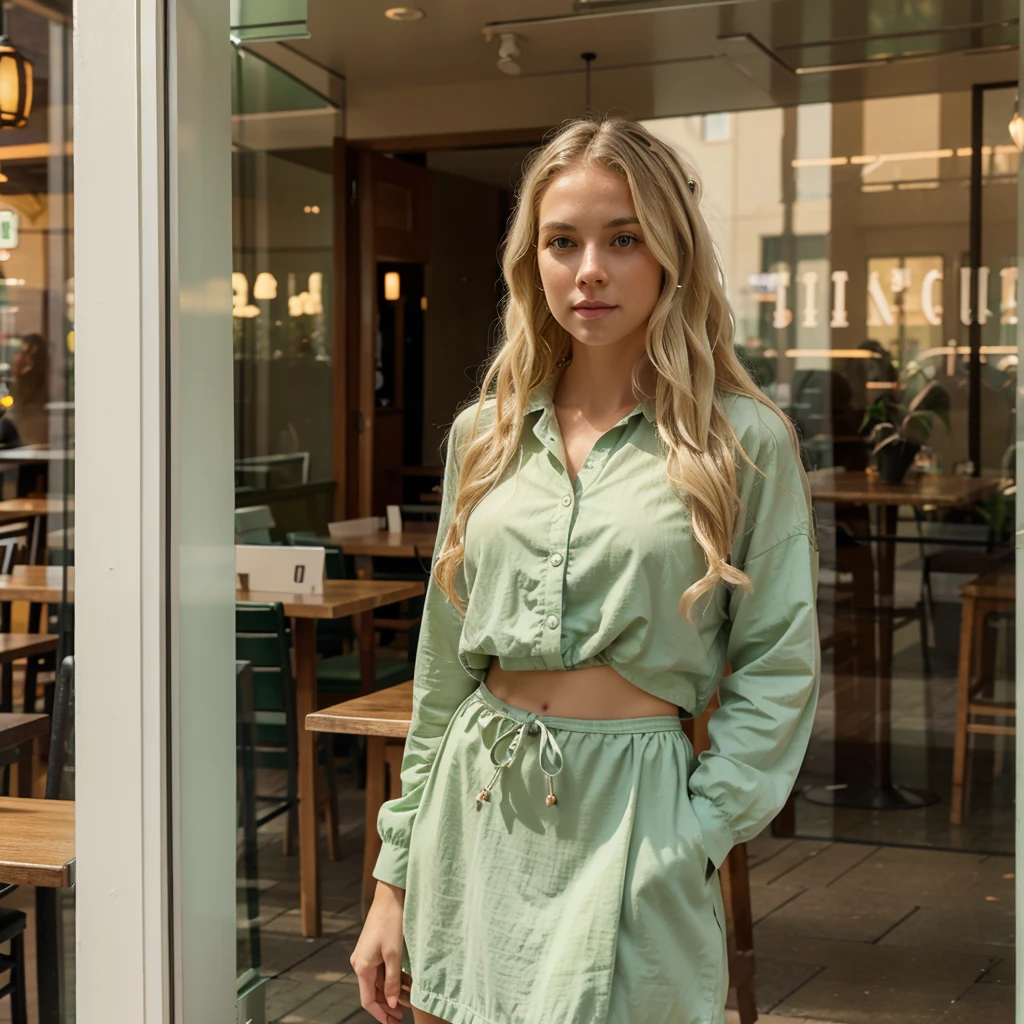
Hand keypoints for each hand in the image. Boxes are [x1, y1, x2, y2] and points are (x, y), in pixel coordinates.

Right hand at [350, 881, 413, 1021]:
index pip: (368, 1000)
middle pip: (374, 992)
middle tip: (403, 1015)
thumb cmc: (391, 922)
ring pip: (379, 981)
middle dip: (388, 1004)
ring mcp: (367, 955)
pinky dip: (393, 977)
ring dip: (393, 991)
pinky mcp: (374, 948)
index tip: (393, 1023)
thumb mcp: (394, 954)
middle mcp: (361, 963)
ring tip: (410, 1000)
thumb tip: (392, 1003)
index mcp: (362, 966)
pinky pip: (382, 969)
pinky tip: (407, 982)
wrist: (390, 897)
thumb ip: (393, 981)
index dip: (380, 1014)